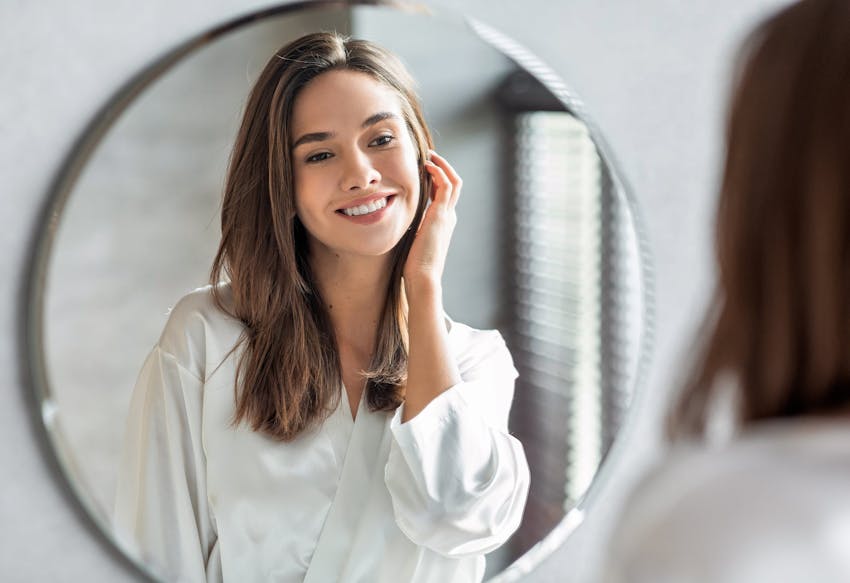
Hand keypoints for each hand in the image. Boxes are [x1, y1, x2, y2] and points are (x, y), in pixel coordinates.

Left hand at [403, 150, 461, 293]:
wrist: (423, 277)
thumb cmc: (414, 265)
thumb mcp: (412, 242)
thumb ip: (411, 230)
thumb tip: (398, 225)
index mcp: (442, 223)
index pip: (443, 195)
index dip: (435, 180)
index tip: (424, 170)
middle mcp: (448, 216)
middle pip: (454, 185)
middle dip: (443, 168)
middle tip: (429, 157)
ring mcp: (447, 215)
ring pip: (454, 181)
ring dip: (443, 165)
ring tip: (429, 156)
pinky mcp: (441, 214)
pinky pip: (446, 185)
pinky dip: (439, 172)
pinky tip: (427, 166)